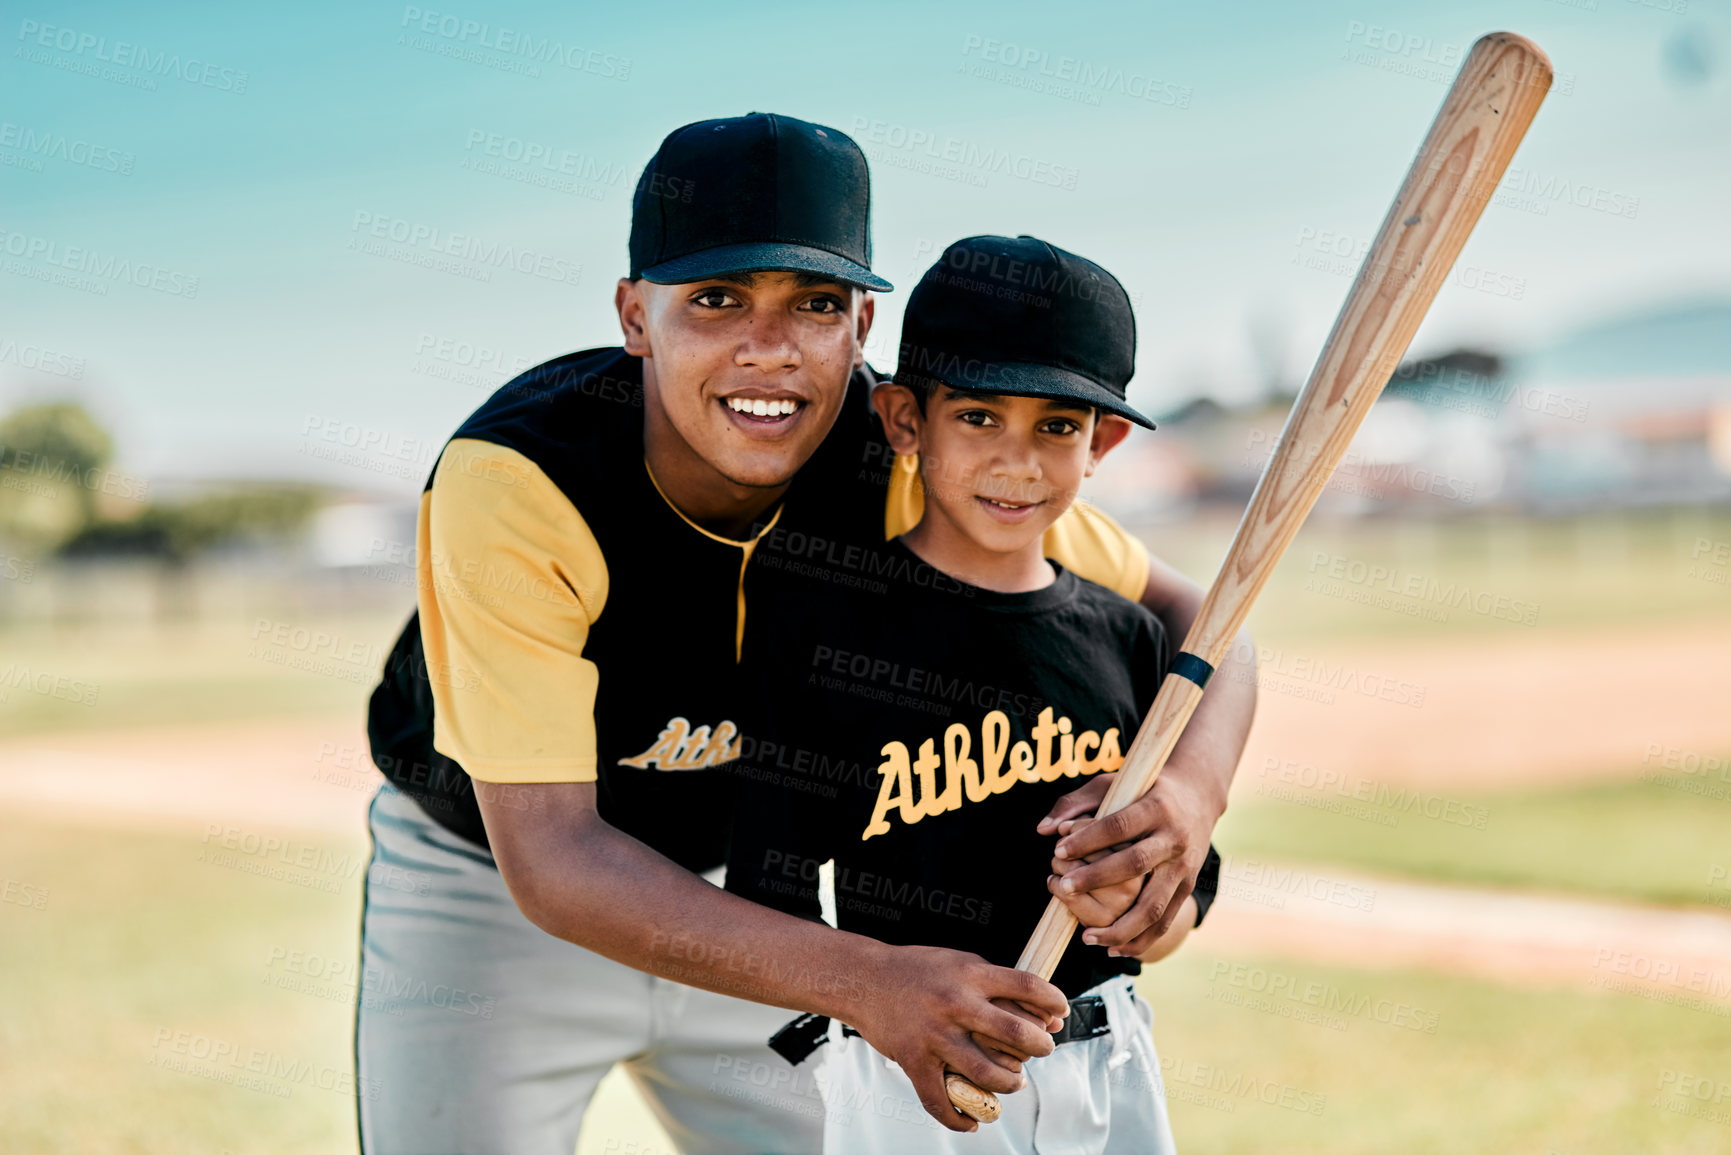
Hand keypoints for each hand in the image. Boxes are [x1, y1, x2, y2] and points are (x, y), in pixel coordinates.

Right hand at [848, 943, 1067, 1132]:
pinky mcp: (915, 1060)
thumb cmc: (916, 969)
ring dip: (1011, 1083)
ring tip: (1015, 1080)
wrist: (865, 979)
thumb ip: (996, 982)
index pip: (1027, 986)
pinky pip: (941, 1101)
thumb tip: (1041, 1010)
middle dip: (1041, 1047)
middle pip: (1015, 1034)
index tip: (1062, 1011)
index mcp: (971, 975)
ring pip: (988, 1073)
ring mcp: (935, 1036)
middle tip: (1043, 1049)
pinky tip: (971, 1123)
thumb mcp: (960, 962)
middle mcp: (956, 1004)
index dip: (1053, 1000)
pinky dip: (959, 1120)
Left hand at [1036, 763, 1220, 956]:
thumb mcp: (1112, 785)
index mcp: (1157, 808)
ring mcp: (1184, 867)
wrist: (1197, 798)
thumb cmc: (1142, 791)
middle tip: (1063, 886)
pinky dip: (1140, 941)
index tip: (1058, 849)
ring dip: (1120, 926)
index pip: (1119, 825)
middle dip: (1096, 878)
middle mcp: (1174, 839)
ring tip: (1086, 938)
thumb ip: (1074, 803)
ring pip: (1154, 904)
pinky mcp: (1187, 888)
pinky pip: (1164, 922)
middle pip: (1135, 864)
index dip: (1088, 839)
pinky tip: (1113, 950)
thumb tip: (1043, 829)